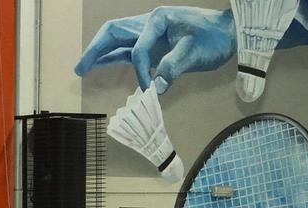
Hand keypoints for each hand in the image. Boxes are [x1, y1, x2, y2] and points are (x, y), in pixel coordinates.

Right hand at [75, 7, 234, 94]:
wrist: (228, 33)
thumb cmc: (214, 38)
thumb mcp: (196, 52)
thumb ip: (173, 67)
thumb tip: (155, 88)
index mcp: (158, 20)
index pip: (138, 48)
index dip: (140, 70)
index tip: (149, 88)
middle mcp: (148, 23)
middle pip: (113, 32)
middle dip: (95, 49)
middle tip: (79, 68)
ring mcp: (148, 34)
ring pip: (116, 40)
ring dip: (98, 53)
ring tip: (81, 68)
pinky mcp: (152, 45)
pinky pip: (126, 50)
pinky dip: (111, 57)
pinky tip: (99, 65)